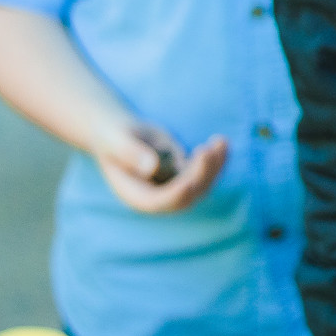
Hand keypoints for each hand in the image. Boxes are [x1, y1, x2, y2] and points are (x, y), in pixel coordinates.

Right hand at [94, 122, 225, 213]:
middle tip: (206, 150)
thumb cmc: (113, 136)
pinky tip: (222, 142)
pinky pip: (207, 171)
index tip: (188, 182)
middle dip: (201, 175)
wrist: (120, 132)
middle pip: (187, 195)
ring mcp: (174, 187)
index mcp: (136, 195)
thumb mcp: (117, 141)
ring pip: (202, 184)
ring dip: (215, 166)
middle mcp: (157, 196)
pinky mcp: (186, 174)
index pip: (159, 202)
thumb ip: (131, 153)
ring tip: (220, 142)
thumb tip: (152, 168)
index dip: (175, 194)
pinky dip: (217, 159)